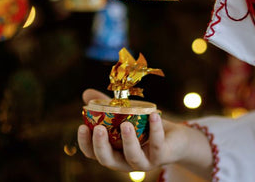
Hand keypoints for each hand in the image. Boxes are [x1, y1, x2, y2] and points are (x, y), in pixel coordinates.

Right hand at [77, 89, 211, 177]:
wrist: (173, 136)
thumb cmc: (144, 125)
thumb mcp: (124, 114)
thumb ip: (105, 106)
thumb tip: (86, 94)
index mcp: (115, 152)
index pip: (94, 153)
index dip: (86, 143)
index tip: (81, 127)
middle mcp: (126, 160)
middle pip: (109, 160)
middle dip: (101, 146)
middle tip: (98, 129)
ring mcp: (144, 160)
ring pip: (133, 157)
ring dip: (128, 141)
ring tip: (125, 124)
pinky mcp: (161, 155)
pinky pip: (157, 144)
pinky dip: (155, 129)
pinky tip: (153, 114)